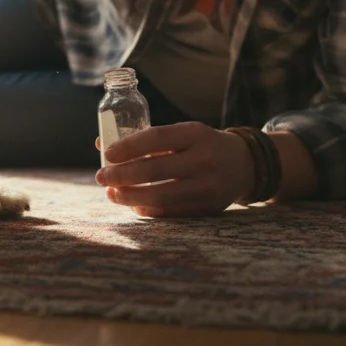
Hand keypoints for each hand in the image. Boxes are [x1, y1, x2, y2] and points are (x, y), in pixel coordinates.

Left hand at [94, 122, 255, 216]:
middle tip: (100, 178)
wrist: (245, 164)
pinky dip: (149, 210)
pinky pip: (173, 212)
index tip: (107, 155)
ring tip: (112, 193)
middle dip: (122, 175)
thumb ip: (146, 139)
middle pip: (156, 170)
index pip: (156, 138)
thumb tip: (101, 144)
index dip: (129, 147)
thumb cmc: (202, 145)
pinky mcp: (209, 207)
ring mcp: (208, 186)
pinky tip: (133, 205)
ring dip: (131, 196)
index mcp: (196, 134)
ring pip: (162, 195)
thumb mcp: (182, 134)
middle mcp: (204, 159)